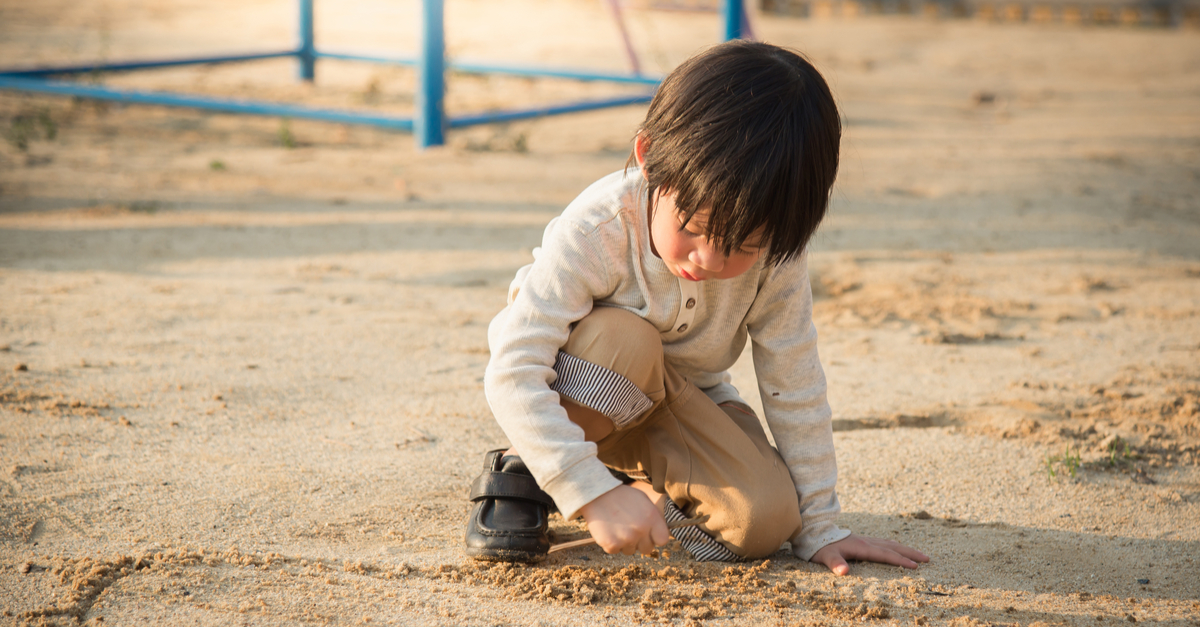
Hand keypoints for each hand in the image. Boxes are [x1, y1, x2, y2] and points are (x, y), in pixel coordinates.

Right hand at [578, 485, 669, 555]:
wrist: (595, 494)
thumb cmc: (621, 496)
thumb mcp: (643, 500)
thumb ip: (653, 517)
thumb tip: (659, 531)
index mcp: (651, 517)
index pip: (663, 540)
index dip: (655, 538)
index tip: (649, 534)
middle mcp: (641, 529)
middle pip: (647, 549)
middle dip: (640, 542)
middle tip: (629, 530)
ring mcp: (626, 538)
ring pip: (631, 551)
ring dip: (625, 543)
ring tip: (617, 527)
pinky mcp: (611, 545)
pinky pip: (616, 551)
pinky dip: (611, 544)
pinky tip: (608, 530)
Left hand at [810, 533, 929, 575]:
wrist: (814, 531)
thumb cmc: (820, 546)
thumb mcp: (825, 556)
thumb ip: (835, 563)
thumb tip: (843, 572)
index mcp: (861, 547)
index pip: (884, 555)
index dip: (900, 561)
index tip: (915, 566)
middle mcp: (866, 542)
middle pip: (892, 547)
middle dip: (910, 553)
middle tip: (927, 558)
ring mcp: (865, 539)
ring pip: (890, 543)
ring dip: (905, 548)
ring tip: (919, 554)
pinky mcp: (863, 540)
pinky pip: (884, 542)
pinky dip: (895, 546)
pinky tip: (897, 548)